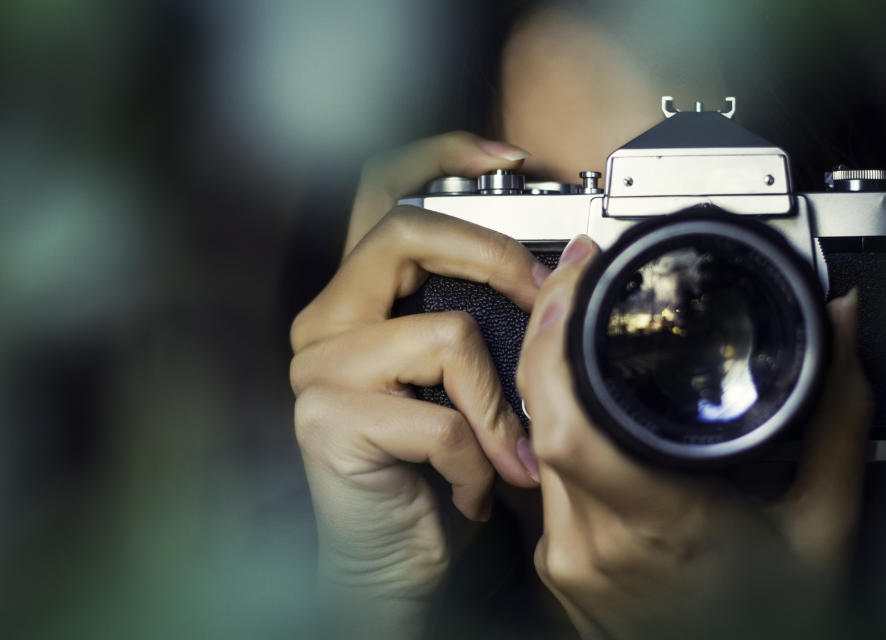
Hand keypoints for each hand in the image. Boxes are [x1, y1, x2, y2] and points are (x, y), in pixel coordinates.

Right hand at [290, 132, 541, 635]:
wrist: (400, 560)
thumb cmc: (439, 469)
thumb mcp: (472, 381)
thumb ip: (495, 318)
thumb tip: (563, 268)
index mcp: (361, 299)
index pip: (381, 193)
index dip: (439, 156)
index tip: (510, 156)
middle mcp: (327, 321)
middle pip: (404, 231)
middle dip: (492, 258)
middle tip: (538, 299)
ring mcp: (319, 367)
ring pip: (445, 335)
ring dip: (496, 406)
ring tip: (501, 454)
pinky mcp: (325, 419)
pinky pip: (439, 418)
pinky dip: (475, 460)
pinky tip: (464, 490)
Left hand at [516, 235, 871, 638]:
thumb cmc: (771, 626)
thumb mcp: (821, 529)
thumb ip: (834, 424)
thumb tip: (838, 335)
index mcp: (659, 527)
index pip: (570, 425)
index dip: (556, 347)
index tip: (575, 286)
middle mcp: (593, 544)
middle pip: (542, 416)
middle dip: (551, 337)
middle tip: (578, 283)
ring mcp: (566, 559)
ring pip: (537, 443)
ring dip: (553, 382)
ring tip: (579, 329)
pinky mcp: (558, 566)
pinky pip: (545, 479)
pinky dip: (561, 431)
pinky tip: (585, 407)